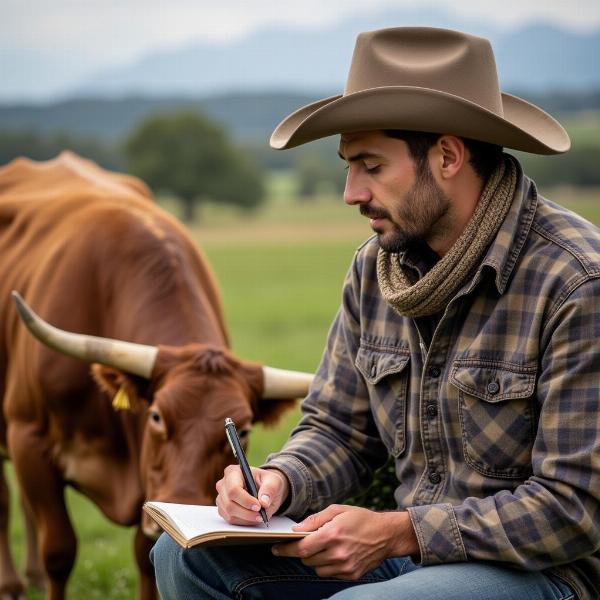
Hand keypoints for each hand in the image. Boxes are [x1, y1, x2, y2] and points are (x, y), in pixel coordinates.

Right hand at [216, 465, 288, 525]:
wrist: (265, 489)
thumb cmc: (267, 482)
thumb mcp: (273, 481)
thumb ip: (270, 489)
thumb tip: (264, 502)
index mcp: (233, 472)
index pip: (233, 489)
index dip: (245, 500)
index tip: (258, 506)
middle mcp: (223, 484)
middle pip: (229, 504)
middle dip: (247, 512)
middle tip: (261, 515)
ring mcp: (221, 498)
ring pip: (230, 514)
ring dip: (246, 519)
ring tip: (259, 516)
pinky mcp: (223, 510)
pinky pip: (231, 520)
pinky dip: (244, 522)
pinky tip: (253, 517)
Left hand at [272, 504, 418, 579]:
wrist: (387, 534)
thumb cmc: (361, 518)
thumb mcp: (337, 510)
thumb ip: (315, 520)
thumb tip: (296, 530)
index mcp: (332, 535)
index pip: (302, 548)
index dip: (286, 549)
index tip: (275, 548)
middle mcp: (338, 553)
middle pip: (306, 559)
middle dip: (302, 551)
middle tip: (307, 542)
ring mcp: (345, 567)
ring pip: (316, 569)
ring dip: (315, 559)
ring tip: (326, 546)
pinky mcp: (351, 575)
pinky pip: (330, 574)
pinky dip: (328, 565)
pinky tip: (336, 554)